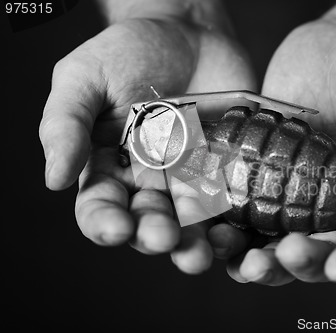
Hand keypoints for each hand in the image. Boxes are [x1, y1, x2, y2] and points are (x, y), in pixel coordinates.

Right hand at [39, 16, 254, 273]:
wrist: (189, 32)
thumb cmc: (128, 50)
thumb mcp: (85, 77)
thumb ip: (66, 124)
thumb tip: (52, 180)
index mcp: (107, 166)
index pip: (100, 206)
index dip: (105, 221)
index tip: (116, 228)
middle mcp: (149, 180)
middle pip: (149, 220)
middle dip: (155, 235)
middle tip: (165, 240)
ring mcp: (190, 177)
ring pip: (191, 221)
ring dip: (195, 242)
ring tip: (201, 255)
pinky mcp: (225, 169)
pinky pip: (230, 201)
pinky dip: (233, 220)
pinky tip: (237, 232)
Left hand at [208, 17, 335, 282]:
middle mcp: (333, 209)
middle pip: (316, 254)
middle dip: (296, 263)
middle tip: (276, 257)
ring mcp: (294, 193)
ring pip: (274, 241)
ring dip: (255, 257)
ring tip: (237, 256)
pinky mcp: (262, 171)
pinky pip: (244, 206)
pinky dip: (229, 221)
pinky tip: (214, 226)